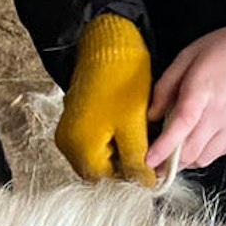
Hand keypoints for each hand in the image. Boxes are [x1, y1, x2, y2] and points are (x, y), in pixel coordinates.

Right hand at [55, 14, 155, 186]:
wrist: (105, 44)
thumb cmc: (118, 79)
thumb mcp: (133, 124)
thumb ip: (138, 159)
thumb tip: (146, 182)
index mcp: (80, 146)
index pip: (109, 179)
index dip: (134, 175)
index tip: (155, 166)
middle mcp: (69, 142)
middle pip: (102, 169)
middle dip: (127, 163)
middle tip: (151, 150)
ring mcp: (71, 130)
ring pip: (101, 154)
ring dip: (122, 150)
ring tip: (142, 135)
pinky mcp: (77, 118)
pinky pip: (96, 139)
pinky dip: (114, 137)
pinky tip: (130, 124)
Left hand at [147, 21, 225, 172]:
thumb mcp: (189, 55)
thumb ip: (166, 85)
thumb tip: (153, 115)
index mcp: (203, 90)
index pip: (181, 125)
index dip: (163, 147)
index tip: (148, 160)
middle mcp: (220, 112)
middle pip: (190, 152)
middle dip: (167, 163)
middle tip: (154, 161)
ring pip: (203, 158)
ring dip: (185, 160)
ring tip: (175, 150)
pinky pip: (219, 153)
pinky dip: (203, 153)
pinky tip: (198, 140)